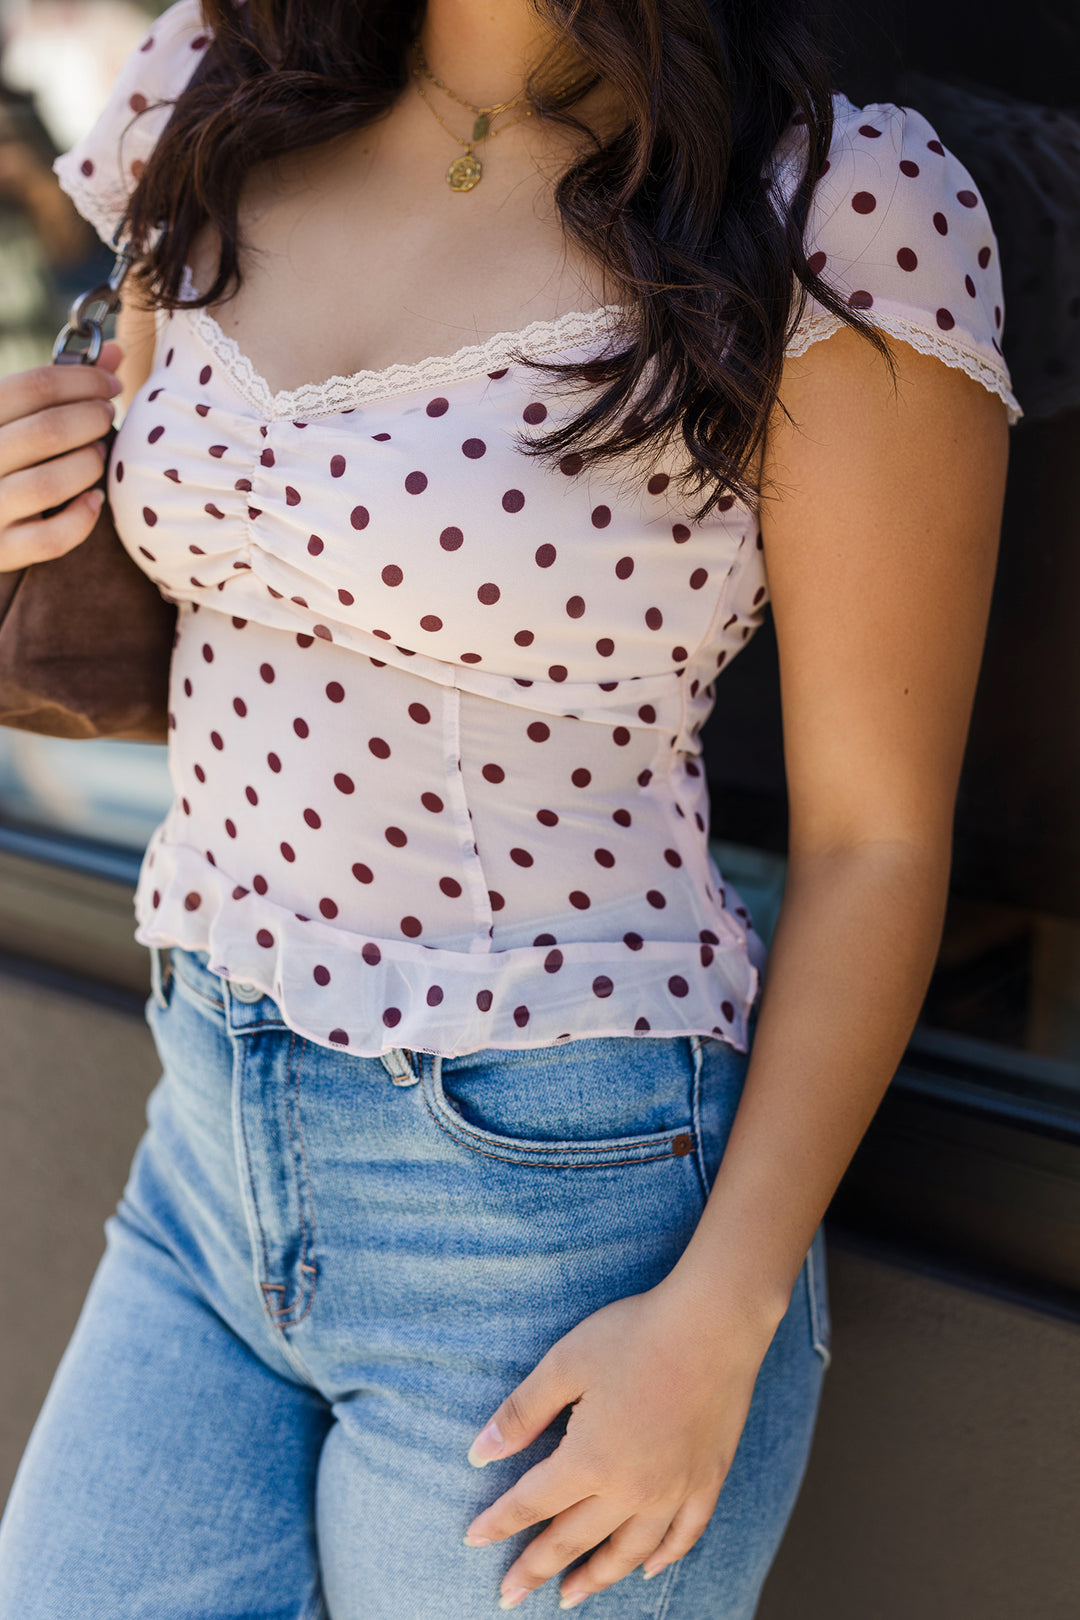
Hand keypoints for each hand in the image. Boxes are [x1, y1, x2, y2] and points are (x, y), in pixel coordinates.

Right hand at [0, 340, 122, 572]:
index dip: (83, 380)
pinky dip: (81, 518)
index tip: (111, 385)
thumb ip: (61, 386)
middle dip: (91, 419)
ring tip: (99, 454)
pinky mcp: (2, 551)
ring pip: (49, 484)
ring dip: (88, 464)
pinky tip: (95, 501)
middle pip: (47, 431)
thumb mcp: (17, 416)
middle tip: (107, 416)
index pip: (33, 385)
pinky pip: (52, 538)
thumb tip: (116, 352)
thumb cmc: (4, 459)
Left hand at [462, 1279, 774, 1609]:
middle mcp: (631, 1489)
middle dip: (535, 1568)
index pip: (532, 1503)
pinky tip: (646, 1569)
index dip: (499, 1523)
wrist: (714, 1323)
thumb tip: (479, 1453)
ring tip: (569, 1596)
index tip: (472, 1540)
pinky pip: (682, 1536)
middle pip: (573, 1539)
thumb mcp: (565, 1363)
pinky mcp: (706, 1481)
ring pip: (627, 1552)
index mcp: (590, 1459)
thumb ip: (521, 1412)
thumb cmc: (635, 1334)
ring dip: (595, 1578)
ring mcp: (673, 1490)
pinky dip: (661, 1559)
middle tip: (508, 1595)